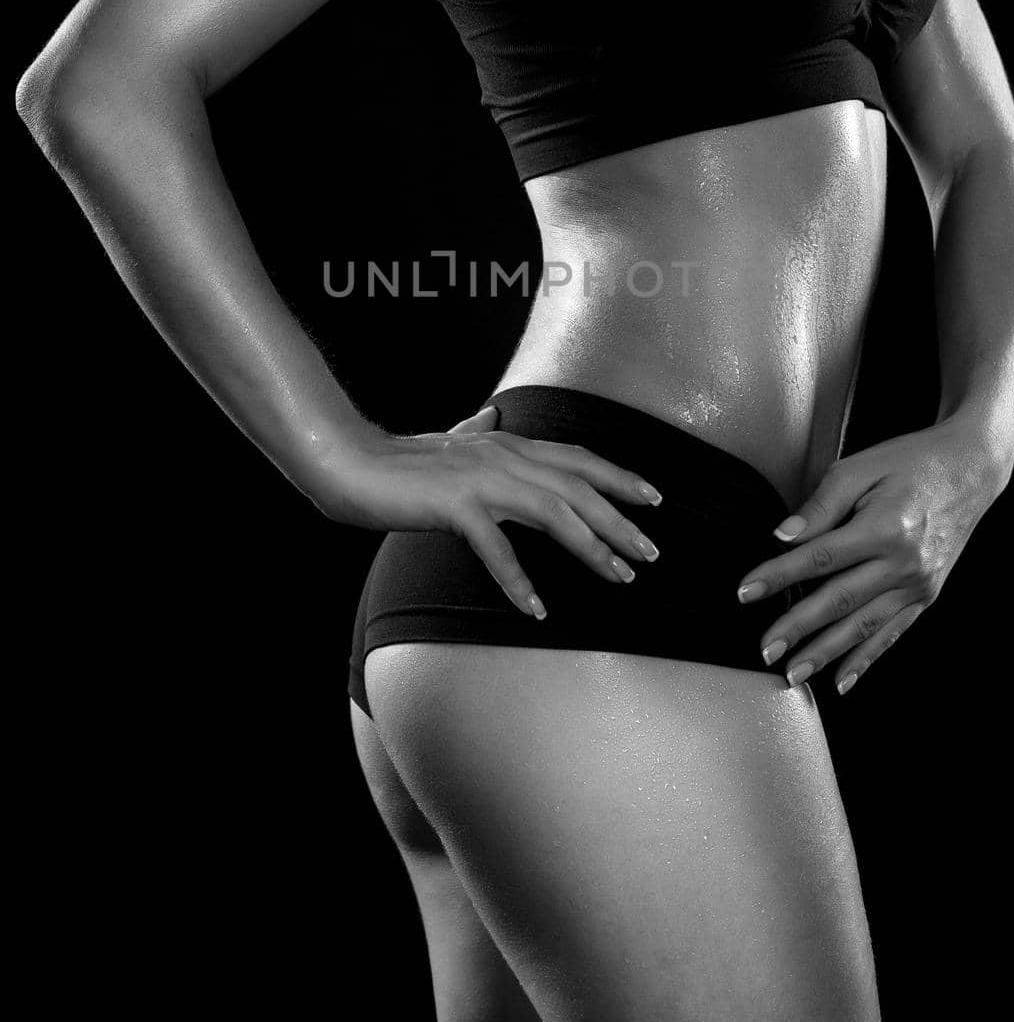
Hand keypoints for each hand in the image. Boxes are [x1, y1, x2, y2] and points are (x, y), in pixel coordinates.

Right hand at [311, 402, 662, 616]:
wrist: (350, 464)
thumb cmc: (398, 462)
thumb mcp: (447, 442)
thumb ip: (474, 429)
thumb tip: (492, 413)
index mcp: (505, 441)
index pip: (577, 457)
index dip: (619, 476)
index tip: (655, 499)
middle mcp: (502, 454)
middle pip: (578, 486)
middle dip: (621, 519)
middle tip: (651, 552)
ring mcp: (480, 478)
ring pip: (553, 510)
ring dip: (591, 545)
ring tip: (618, 576)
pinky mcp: (454, 504)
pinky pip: (496, 546)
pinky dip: (519, 579)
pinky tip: (537, 608)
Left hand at [734, 419, 1009, 694]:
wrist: (970, 469)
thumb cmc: (910, 462)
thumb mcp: (860, 468)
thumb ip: (821, 504)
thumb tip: (784, 535)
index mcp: (884, 527)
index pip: (819, 558)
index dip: (778, 576)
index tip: (745, 592)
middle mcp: (903, 563)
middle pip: (839, 601)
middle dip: (798, 628)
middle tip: (765, 649)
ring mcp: (918, 584)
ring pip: (864, 627)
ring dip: (827, 654)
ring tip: (794, 674)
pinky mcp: (927, 595)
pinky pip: (892, 633)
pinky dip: (866, 659)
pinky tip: (842, 679)